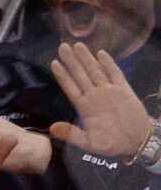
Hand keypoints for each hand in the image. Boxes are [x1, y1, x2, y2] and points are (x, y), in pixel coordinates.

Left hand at [49, 42, 152, 158]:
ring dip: (87, 59)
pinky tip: (101, 53)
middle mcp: (94, 95)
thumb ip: (71, 135)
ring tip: (77, 45)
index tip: (54, 62)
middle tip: (62, 46)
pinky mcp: (124, 90)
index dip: (62, 75)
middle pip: (80, 75)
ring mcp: (109, 91)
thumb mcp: (89, 143)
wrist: (137, 142)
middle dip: (72, 61)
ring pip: (95, 71)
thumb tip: (52, 128)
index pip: (70, 87)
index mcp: (84, 106)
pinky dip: (109, 64)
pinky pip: (115, 74)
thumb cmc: (111, 143)